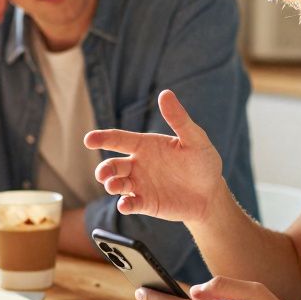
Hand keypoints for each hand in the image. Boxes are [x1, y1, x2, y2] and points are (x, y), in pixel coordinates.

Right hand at [84, 90, 224, 223]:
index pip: (119, 139)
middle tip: (104, 174)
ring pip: (116, 184)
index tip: (89, 139)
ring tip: (114, 187)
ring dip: (111, 185)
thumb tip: (165, 94)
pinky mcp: (146, 203)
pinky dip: (124, 205)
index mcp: (146, 146)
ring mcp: (141, 185)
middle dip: (104, 170)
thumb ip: (179, 119)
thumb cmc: (203, 163)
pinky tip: (125, 205)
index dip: (102, 138)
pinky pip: (130, 204)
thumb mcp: (195, 139)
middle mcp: (138, 165)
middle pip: (112, 165)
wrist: (211, 194)